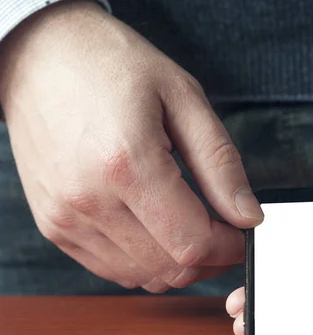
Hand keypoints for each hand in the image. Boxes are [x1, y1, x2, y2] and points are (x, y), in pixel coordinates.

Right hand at [0, 1, 262, 291]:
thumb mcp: (184, 99)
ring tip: (193, 228)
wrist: (41, 57)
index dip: (229, 248)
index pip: (193, 243)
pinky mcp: (54, 225)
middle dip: (211, 259)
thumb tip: (249, 216)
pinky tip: (158, 230)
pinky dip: (146, 262)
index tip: (242, 232)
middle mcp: (89, 200)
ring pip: (142, 277)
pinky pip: (112, 269)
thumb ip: (220, 164)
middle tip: (225, 232)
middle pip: (170, 269)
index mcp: (127, 163)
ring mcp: (66, 218)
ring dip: (179, 263)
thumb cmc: (114, 67)